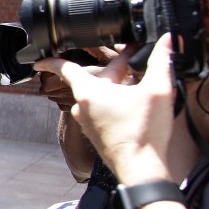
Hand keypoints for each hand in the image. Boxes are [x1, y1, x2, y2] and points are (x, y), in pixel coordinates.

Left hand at [34, 35, 175, 184]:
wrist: (140, 168)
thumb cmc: (143, 134)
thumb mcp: (158, 89)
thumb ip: (162, 60)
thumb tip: (167, 40)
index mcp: (89, 92)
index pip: (65, 68)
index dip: (52, 60)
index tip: (40, 58)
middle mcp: (82, 107)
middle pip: (94, 78)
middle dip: (114, 67)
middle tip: (133, 56)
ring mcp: (88, 122)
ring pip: (99, 95)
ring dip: (117, 85)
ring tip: (139, 80)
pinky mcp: (95, 133)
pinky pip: (102, 109)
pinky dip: (115, 101)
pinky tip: (135, 103)